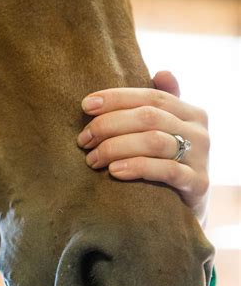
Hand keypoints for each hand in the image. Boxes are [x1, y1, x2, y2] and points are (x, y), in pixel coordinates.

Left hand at [77, 71, 209, 226]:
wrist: (186, 213)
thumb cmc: (168, 169)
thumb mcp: (167, 136)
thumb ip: (162, 107)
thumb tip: (161, 72)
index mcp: (191, 113)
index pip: (150, 96)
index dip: (116, 98)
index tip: (85, 106)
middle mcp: (199, 131)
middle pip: (148, 117)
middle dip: (109, 126)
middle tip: (83, 140)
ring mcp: (201, 158)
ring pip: (153, 141)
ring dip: (115, 148)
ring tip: (92, 159)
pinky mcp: (197, 184)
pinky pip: (165, 170)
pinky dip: (136, 167)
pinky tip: (113, 171)